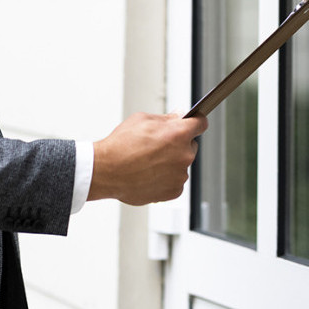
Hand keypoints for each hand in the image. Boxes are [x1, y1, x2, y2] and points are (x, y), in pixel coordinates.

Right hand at [88, 112, 207, 205]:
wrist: (107, 171)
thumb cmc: (121, 145)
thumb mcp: (142, 120)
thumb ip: (166, 118)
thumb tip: (179, 117)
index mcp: (179, 134)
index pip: (201, 123)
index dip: (195, 122)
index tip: (193, 123)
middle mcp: (184, 155)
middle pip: (190, 146)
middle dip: (178, 144)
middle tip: (157, 146)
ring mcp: (180, 175)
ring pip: (181, 165)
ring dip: (170, 163)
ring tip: (147, 163)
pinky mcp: (174, 191)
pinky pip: (175, 182)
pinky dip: (165, 179)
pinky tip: (148, 174)